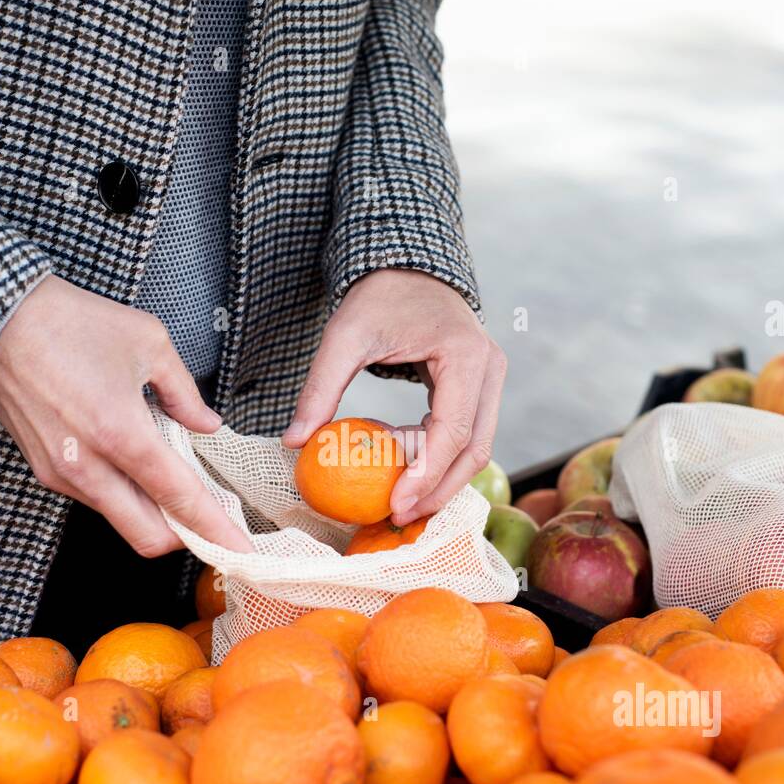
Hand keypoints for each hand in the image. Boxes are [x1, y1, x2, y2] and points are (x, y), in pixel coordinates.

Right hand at [0, 277, 252, 555]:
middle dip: (186, 536)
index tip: (241, 547)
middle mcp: (88, 466)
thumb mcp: (149, 342)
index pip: (179, 499)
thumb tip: (207, 426)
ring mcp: (63, 474)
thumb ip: (186, 394)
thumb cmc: (71, 323)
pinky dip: (125, 494)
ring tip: (173, 479)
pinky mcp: (46, 471)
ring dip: (154, 512)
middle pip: (148, 537)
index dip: (216, 529)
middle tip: (211, 519)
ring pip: (122, 520)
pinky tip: (134, 464)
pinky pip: (97, 499)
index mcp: (121, 433)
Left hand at [282, 270, 505, 522]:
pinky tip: (407, 477)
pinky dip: (441, 460)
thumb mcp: (343, 337)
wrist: (405, 266)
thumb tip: (293, 441)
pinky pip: (468, 434)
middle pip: (475, 449)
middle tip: (399, 517)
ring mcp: (490, 378)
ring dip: (443, 481)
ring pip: (478, 447)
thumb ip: (320, 388)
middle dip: (439, 490)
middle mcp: (490, 369)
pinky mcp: (481, 387)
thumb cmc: (377, 297)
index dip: (426, 475)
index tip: (394, 505)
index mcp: (466, 355)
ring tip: (402, 507)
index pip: (453, 431)